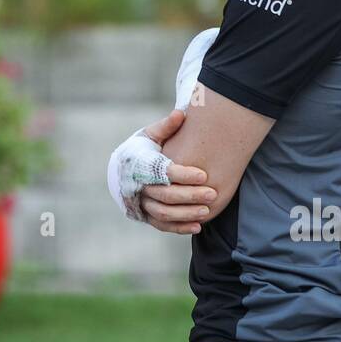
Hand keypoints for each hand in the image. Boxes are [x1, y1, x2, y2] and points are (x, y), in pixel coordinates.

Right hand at [138, 109, 217, 234]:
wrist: (127, 169)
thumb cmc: (145, 149)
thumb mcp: (152, 134)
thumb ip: (167, 126)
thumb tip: (180, 114)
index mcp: (141, 165)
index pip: (164, 173)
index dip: (184, 175)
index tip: (205, 175)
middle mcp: (140, 186)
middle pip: (166, 195)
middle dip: (190, 196)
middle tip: (213, 194)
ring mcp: (143, 202)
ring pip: (164, 213)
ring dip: (187, 214)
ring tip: (208, 210)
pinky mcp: (146, 215)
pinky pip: (163, 225)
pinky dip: (180, 228)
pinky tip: (198, 226)